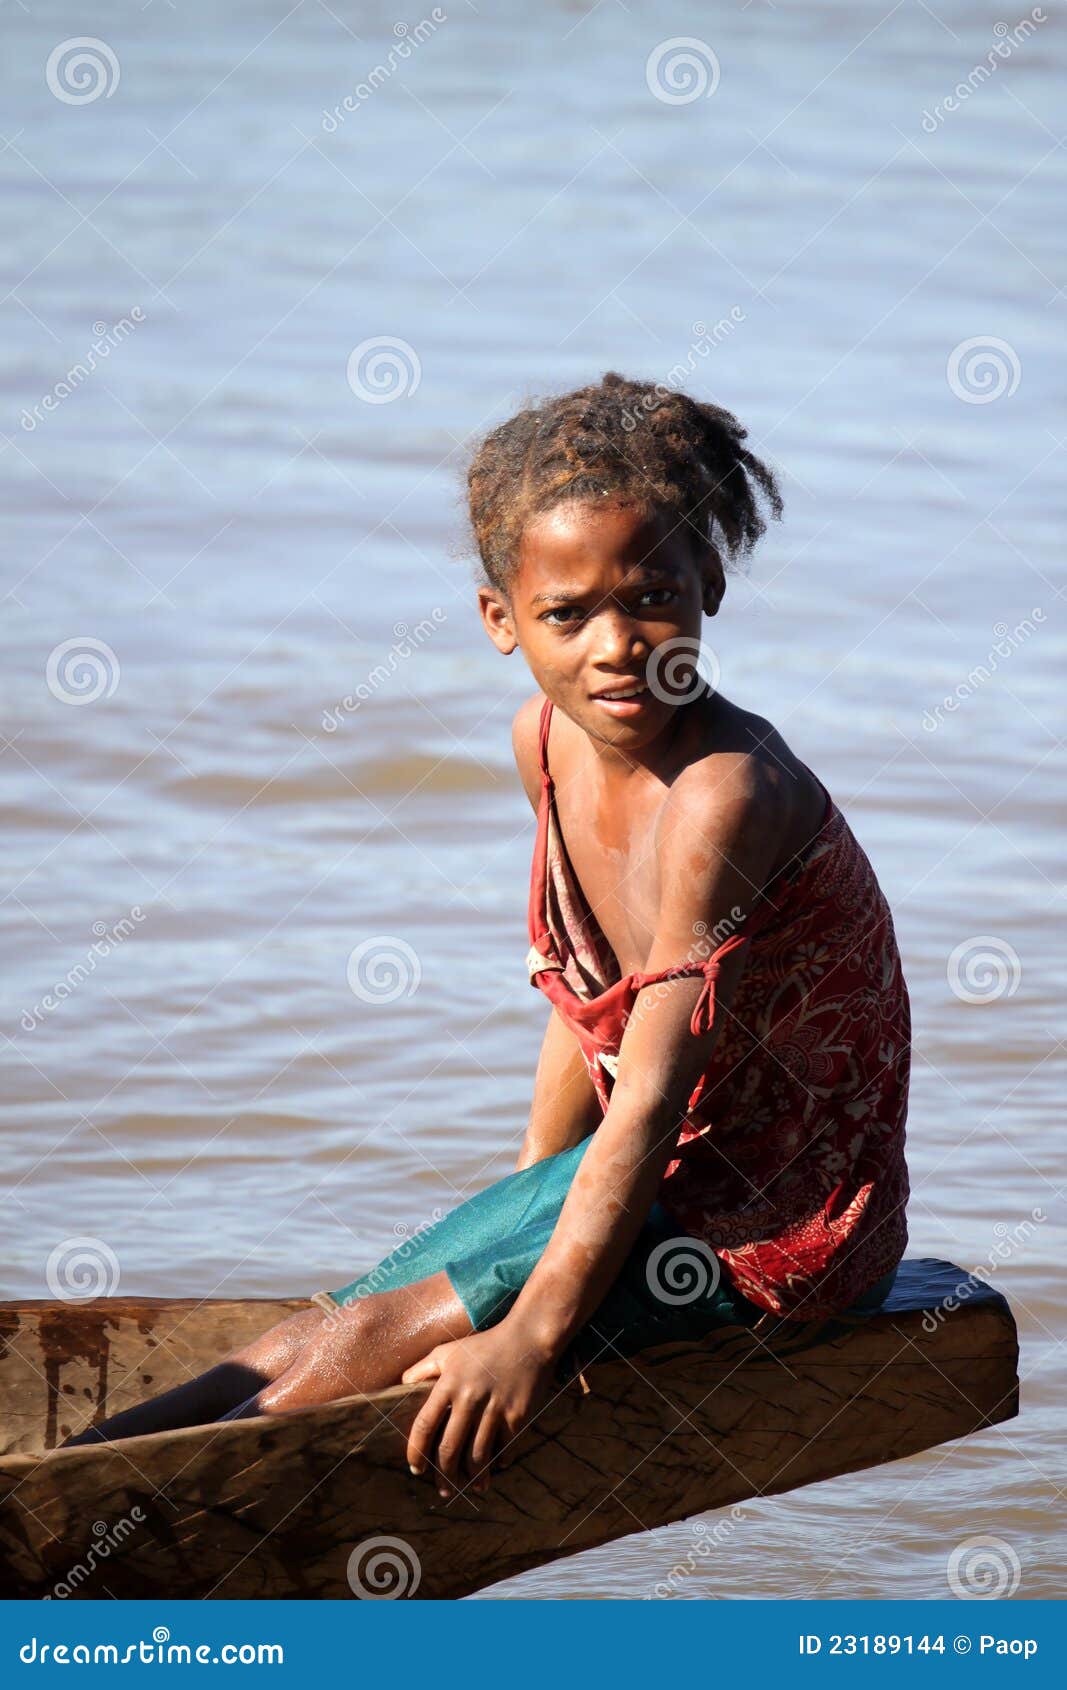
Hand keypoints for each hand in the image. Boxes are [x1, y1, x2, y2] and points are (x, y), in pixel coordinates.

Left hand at [401, 1322, 556, 1499]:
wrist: (528, 1338)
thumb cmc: (485, 1345)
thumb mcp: (449, 1350)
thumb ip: (422, 1368)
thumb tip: (400, 1386)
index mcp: (449, 1383)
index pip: (424, 1424)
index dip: (415, 1450)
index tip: (415, 1468)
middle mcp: (470, 1397)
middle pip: (449, 1448)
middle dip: (443, 1475)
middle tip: (443, 1489)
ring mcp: (495, 1408)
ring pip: (477, 1456)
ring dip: (473, 1477)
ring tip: (472, 1487)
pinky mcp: (518, 1416)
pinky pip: (504, 1450)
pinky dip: (498, 1462)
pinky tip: (494, 1468)